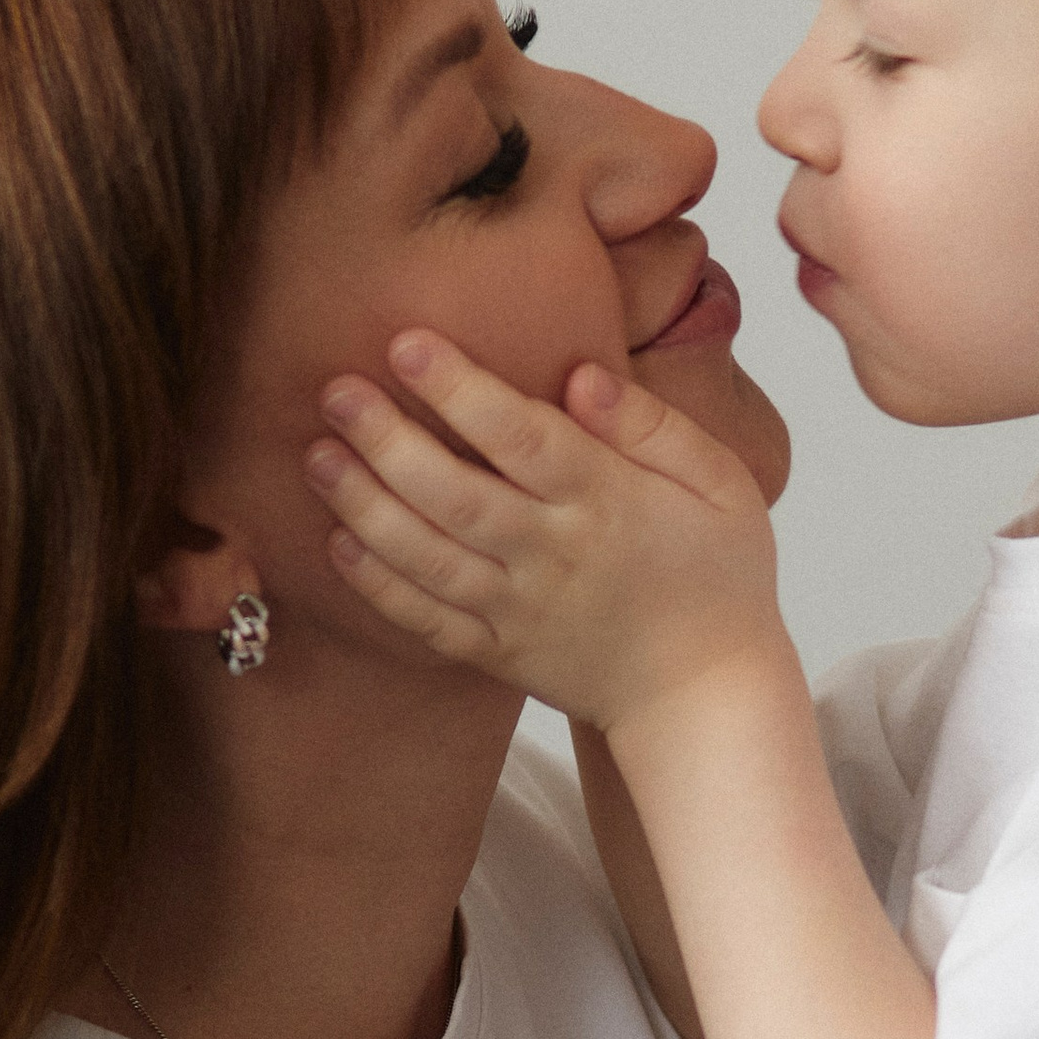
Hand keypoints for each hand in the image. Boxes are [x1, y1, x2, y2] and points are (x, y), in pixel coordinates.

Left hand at [305, 331, 790, 733]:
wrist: (706, 695)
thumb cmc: (717, 575)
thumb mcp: (722, 484)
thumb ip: (654, 426)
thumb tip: (582, 375)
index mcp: (606, 503)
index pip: (523, 437)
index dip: (461, 390)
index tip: (407, 343)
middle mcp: (553, 557)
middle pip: (455, 495)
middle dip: (387, 441)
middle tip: (335, 391)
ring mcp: (518, 612)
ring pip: (426, 558)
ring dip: (364, 507)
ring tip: (316, 455)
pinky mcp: (498, 655)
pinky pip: (427, 623)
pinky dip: (378, 588)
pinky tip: (338, 542)